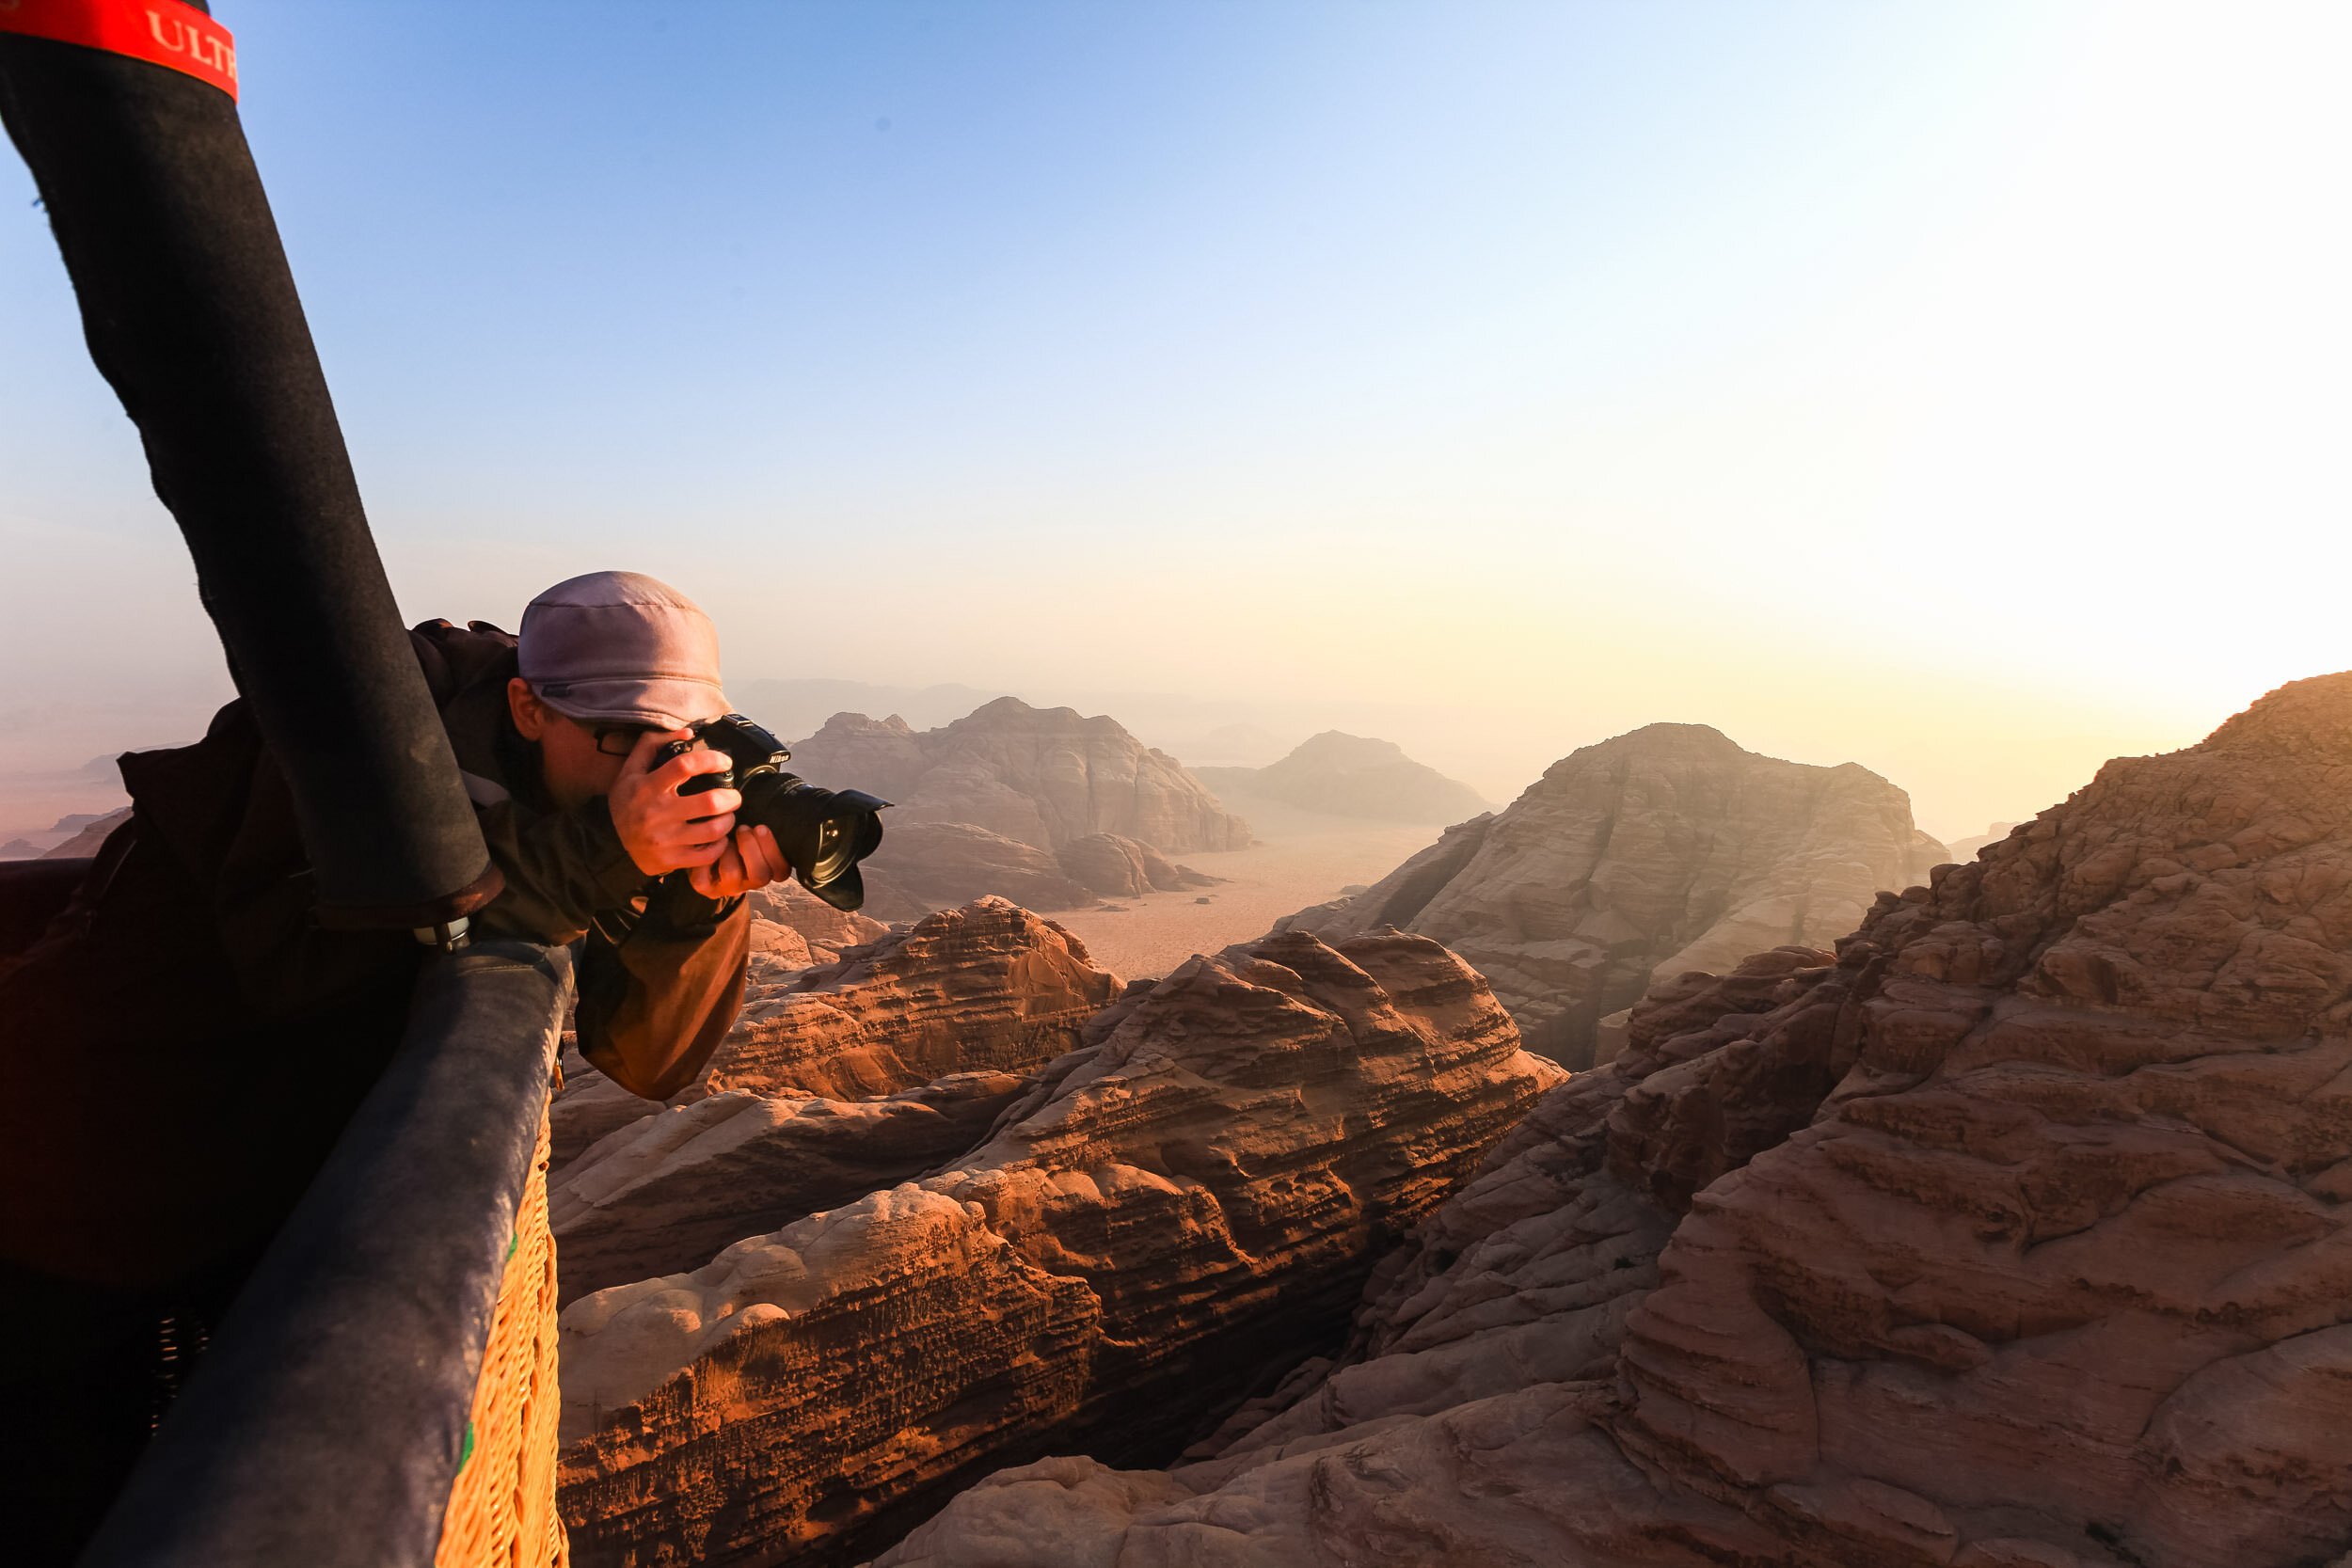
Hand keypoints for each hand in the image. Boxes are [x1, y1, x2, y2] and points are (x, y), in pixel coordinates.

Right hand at [609, 728, 739, 876]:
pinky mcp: (669, 860)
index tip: (725, 762)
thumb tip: (688, 732)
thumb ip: (654, 744)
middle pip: (710, 802)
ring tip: (728, 815)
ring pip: (714, 830)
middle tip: (734, 796)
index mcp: (648, 786)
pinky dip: (720, 845)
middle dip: (732, 797)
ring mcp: (663, 839)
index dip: (712, 759)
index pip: (685, 765)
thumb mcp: (632, 769)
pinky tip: (718, 837)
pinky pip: (708, 855)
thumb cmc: (628, 801)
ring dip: (729, 820)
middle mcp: (656, 813)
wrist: (609, 842)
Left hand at [687, 824, 788, 899]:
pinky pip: (704, 877)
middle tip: (742, 829)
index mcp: (768, 870)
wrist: (706, 843)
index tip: (760, 827)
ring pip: (732, 874)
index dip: (772, 850)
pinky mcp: (705, 887)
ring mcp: (728, 887)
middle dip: (750, 848)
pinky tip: (704, 844)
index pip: (781, 871)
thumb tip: (776, 809)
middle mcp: (750, 883)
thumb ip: (763, 828)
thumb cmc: (737, 831)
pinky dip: (703, 856)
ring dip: (727, 849)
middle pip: (760, 876)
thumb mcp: (754, 829)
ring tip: (722, 836)